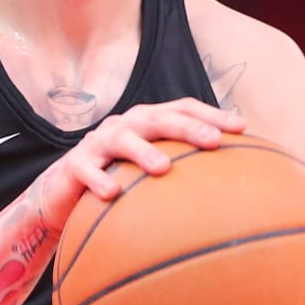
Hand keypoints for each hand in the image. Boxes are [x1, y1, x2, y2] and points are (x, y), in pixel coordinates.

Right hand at [38, 98, 244, 226]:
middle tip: (213, 140)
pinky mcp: (74, 166)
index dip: (211, 114)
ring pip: (121, 140)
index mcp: (146, 122)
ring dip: (143, 152)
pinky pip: (86, 171)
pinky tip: (113, 194)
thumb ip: (184, 170)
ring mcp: (98, 144)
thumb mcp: (151, 171)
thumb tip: (234, 187)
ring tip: (163, 169)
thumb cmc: (119, 180)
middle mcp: (125, 126)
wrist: (63, 192)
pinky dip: (99, 180)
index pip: (181, 109)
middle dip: (187, 127)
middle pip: (157, 118)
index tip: (241, 128)